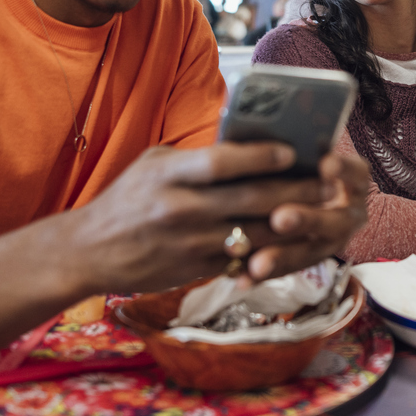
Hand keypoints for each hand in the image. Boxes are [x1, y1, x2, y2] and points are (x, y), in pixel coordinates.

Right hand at [72, 142, 364, 292]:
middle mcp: (180, 208)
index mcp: (169, 175)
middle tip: (327, 184)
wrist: (88, 252)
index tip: (292, 151)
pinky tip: (293, 243)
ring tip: (321, 214)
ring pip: (254, 234)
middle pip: (250, 198)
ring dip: (292, 225)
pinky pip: (240, 260)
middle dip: (295, 191)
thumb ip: (195, 158)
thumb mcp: (152, 165)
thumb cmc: (125, 201)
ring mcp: (189, 243)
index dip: (261, 156)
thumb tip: (245, 145)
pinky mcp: (193, 269)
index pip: (223, 161)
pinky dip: (268, 252)